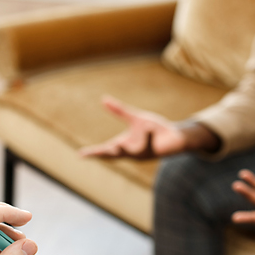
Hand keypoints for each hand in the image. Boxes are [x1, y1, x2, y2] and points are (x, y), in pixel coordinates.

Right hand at [79, 96, 216, 158]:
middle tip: (90, 154)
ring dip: (123, 149)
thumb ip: (119, 111)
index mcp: (124, 144)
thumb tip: (103, 99)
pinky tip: (149, 127)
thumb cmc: (155, 129)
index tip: (80, 154)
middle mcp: (131, 152)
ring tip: (116, 145)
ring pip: (130, 153)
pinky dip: (148, 135)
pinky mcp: (154, 151)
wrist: (175, 135)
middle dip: (102, 155)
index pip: (105, 150)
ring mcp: (142, 153)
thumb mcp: (135, 118)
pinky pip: (149, 143)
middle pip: (113, 156)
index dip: (93, 153)